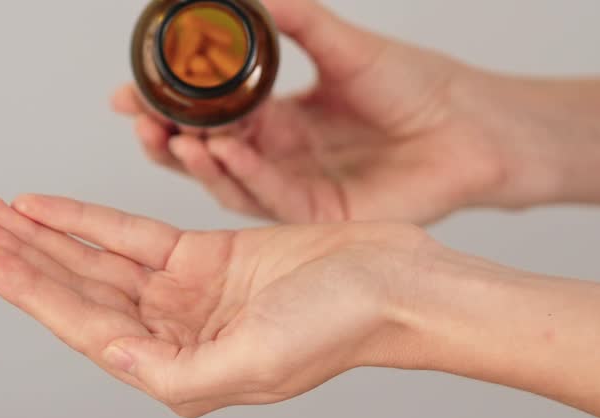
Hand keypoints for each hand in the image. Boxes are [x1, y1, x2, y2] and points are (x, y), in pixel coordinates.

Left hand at [0, 194, 433, 416]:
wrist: (392, 282)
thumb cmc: (340, 328)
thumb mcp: (257, 364)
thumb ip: (177, 372)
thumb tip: (111, 354)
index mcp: (177, 369)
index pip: (84, 326)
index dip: (28, 290)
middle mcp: (172, 332)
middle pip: (77, 290)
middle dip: (20, 258)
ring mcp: (185, 293)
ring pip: (96, 260)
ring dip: (44, 235)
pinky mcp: (204, 256)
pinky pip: (132, 233)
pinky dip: (88, 219)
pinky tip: (48, 206)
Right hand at [113, 0, 512, 223]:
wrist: (469, 126)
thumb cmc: (415, 87)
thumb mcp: (345, 46)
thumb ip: (298, 22)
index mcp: (278, 117)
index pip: (206, 114)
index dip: (166, 104)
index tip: (130, 89)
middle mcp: (278, 155)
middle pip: (204, 154)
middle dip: (166, 139)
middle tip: (139, 119)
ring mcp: (295, 187)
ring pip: (228, 182)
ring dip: (196, 161)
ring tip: (174, 136)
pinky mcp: (318, 214)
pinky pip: (270, 198)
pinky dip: (244, 175)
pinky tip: (224, 151)